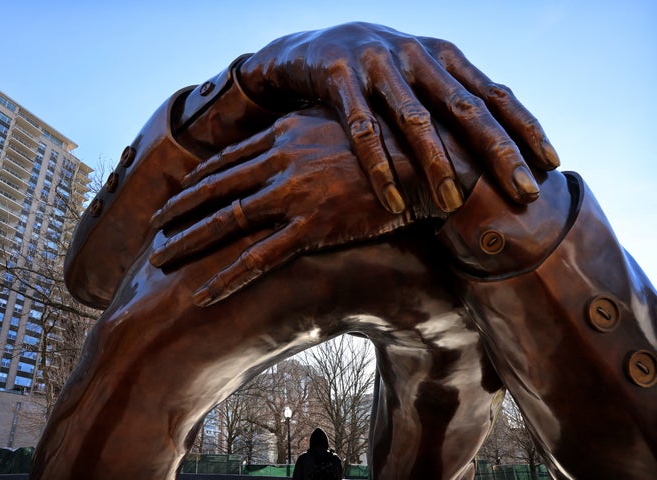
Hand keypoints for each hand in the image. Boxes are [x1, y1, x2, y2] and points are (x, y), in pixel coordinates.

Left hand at [150, 108, 425, 305]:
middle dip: (177, 210)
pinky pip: (259, 258)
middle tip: (151, 227)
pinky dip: (227, 277)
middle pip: (214, 189)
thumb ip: (300, 128)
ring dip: (188, 241)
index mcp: (284, 133)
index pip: (225, 160)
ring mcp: (294, 195)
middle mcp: (281, 161)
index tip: (175, 194)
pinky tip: (202, 293)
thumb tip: (277, 133)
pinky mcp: (312, 228)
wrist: (425, 159)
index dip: (195, 180)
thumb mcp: (335, 120)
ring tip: (159, 259)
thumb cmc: (383, 140)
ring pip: (227, 222)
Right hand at [238, 22, 558, 212]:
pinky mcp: (338, 77)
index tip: (552, 164)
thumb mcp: (416, 76)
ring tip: (453, 204)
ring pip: (415, 120)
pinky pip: (363, 129)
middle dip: (499, 152)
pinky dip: (379, 166)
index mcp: (442, 56)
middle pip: (466, 108)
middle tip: (524, 191)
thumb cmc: (374, 72)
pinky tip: (393, 201)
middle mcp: (416, 56)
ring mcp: (377, 65)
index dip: (525, 128)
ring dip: (437, 164)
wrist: (307, 48)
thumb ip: (451, 99)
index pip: (494, 94)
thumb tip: (500, 145)